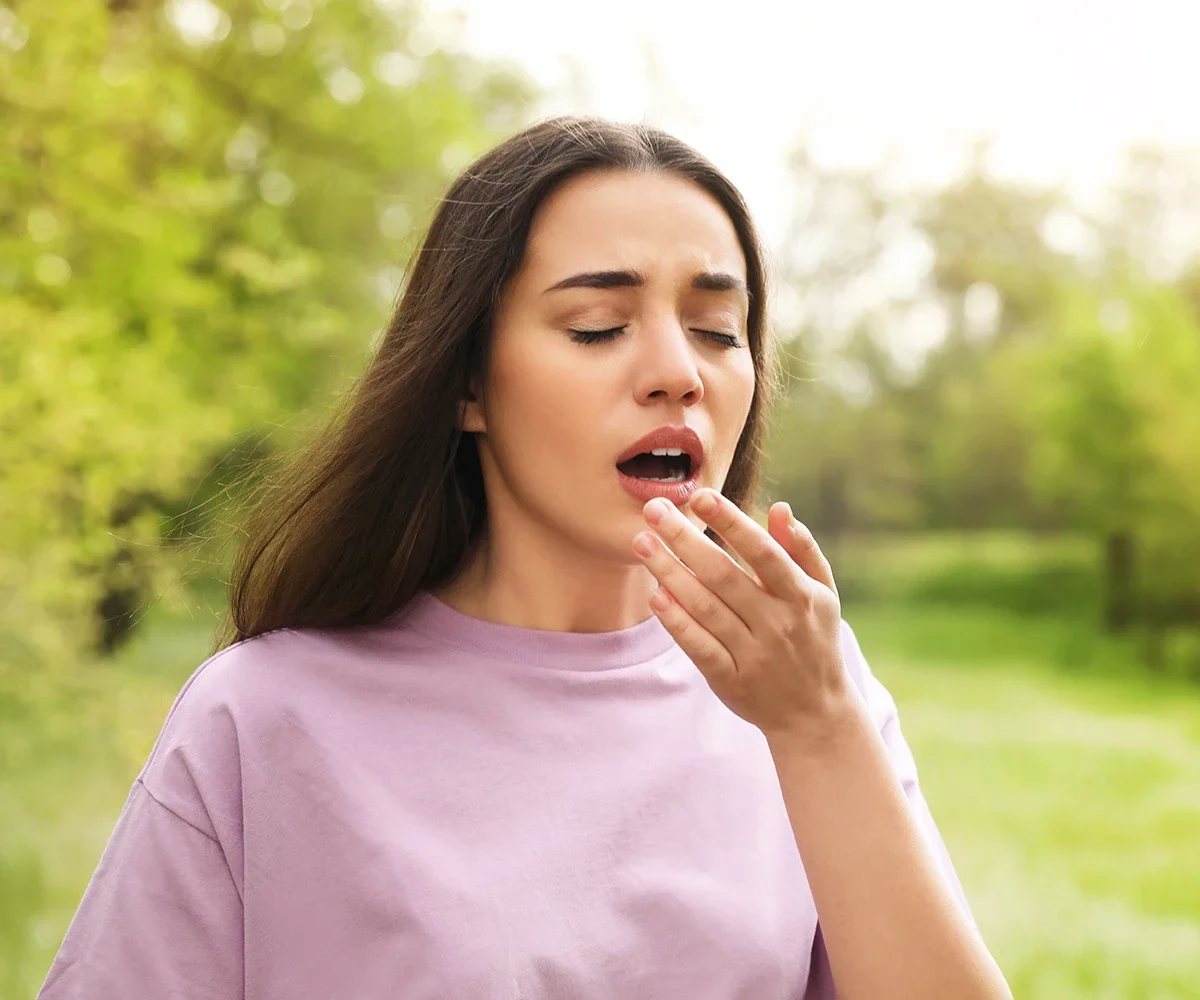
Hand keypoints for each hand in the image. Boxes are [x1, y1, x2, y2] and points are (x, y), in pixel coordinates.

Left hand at [632, 488, 850, 739]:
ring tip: (642, 543)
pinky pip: (700, 648)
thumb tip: (779, 507)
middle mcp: (778, 623)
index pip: (762, 551)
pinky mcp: (732, 681)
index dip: (731, 521)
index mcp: (801, 595)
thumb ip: (802, 549)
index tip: (700, 495)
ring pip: (706, 608)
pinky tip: (655, 596)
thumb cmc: (814, 638)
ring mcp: (754, 654)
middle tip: (653, 509)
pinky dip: (677, 623)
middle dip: (686, 539)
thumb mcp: (823, 593)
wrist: (815, 712)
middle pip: (724, 575)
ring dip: (670, 573)